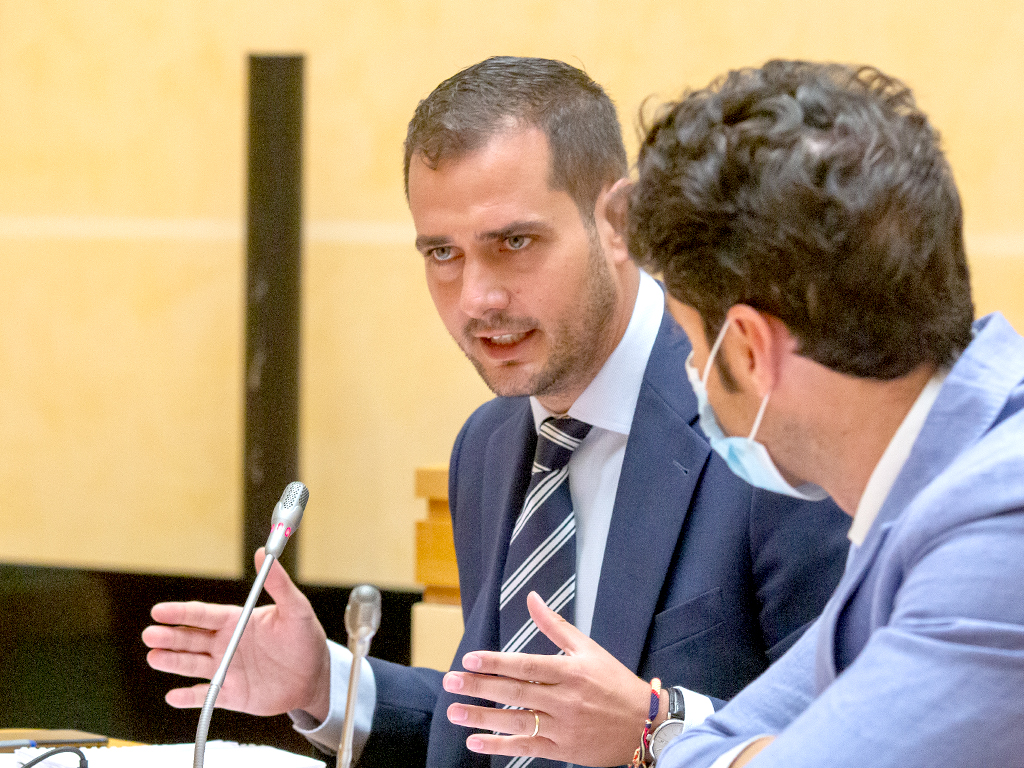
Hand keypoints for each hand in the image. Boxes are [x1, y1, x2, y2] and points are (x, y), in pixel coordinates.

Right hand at [142, 548, 331, 720]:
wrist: (315, 678)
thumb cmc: (305, 640)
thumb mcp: (296, 610)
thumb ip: (279, 584)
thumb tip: (264, 553)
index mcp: (237, 621)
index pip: (202, 615)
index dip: (180, 613)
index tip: (158, 611)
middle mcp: (226, 644)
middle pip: (190, 639)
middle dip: (170, 636)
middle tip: (150, 634)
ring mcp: (226, 670)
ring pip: (192, 665)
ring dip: (173, 661)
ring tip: (154, 657)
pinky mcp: (231, 695)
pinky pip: (206, 696)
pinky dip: (189, 698)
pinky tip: (173, 696)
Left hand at [442, 591, 659, 765]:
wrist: (644, 724)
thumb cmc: (614, 681)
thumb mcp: (588, 649)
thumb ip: (555, 625)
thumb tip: (532, 597)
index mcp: (571, 671)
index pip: (527, 666)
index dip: (497, 663)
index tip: (470, 658)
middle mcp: (565, 700)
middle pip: (515, 693)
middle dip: (480, 687)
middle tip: (450, 681)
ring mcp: (563, 727)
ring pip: (517, 721)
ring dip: (482, 718)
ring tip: (454, 711)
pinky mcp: (563, 750)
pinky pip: (527, 747)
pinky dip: (500, 746)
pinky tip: (475, 742)